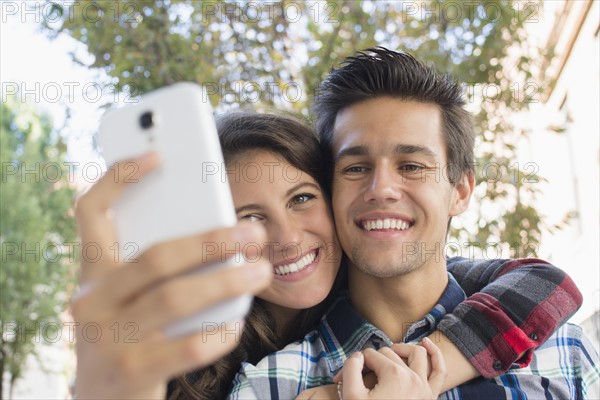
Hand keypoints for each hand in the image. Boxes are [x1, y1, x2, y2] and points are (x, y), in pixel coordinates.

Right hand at [72, 153, 272, 398]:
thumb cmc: (128, 333)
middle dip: (212, 241)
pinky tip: (237, 321)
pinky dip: (221, 329)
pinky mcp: (132, 371)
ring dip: (228, 280)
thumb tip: (216, 233)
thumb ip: (152, 266)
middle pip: (156, 256)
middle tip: (255, 232)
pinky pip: (189, 344)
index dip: (118, 178)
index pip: (90, 212)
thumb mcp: (126, 296)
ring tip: (262, 271)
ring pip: (176, 297)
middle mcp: (91, 301)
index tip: (157, 155)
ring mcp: (108, 338)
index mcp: (91, 273)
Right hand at [334, 338, 446, 399]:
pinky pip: (440, 371)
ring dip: (403, 349)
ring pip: (417, 354)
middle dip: (372, 360)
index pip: (369, 356)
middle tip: (358, 376)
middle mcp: (413, 376)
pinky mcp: (430, 397)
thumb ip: (351, 368)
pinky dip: (435, 355)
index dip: (354, 365)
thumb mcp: (351, 395)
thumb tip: (358, 356)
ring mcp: (425, 387)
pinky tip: (426, 344)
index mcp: (393, 374)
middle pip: (388, 354)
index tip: (342, 379)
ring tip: (389, 353)